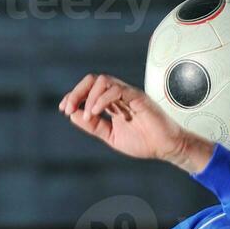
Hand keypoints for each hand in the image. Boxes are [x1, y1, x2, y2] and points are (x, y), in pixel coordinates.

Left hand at [58, 73, 195, 163]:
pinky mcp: (138, 97)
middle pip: (93, 80)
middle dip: (76, 92)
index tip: (64, 109)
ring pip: (103, 80)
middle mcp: (119, 95)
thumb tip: (72, 115)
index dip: (74, 96)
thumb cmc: (144, 142)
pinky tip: (95, 112)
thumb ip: (94, 126)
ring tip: (86, 114)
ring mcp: (129, 94)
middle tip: (68, 107)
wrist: (165, 148)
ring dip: (89, 96)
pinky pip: (117, 90)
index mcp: (112, 103)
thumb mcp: (111, 136)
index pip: (89, 90)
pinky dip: (102, 99)